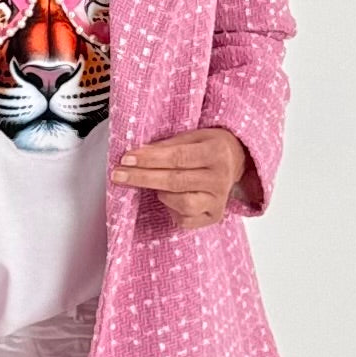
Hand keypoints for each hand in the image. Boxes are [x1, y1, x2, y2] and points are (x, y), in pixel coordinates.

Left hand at [110, 128, 249, 229]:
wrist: (237, 160)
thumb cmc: (208, 146)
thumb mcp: (192, 136)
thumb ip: (166, 146)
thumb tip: (136, 155)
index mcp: (216, 152)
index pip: (177, 157)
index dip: (149, 160)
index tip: (125, 159)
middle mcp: (220, 178)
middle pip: (175, 181)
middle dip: (143, 178)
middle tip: (118, 175)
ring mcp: (218, 200)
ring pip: (181, 204)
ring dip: (161, 194)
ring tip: (156, 186)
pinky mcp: (214, 216)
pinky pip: (184, 219)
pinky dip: (171, 210)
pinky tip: (169, 199)